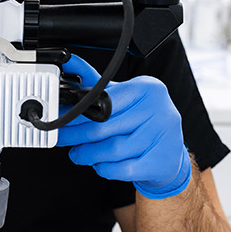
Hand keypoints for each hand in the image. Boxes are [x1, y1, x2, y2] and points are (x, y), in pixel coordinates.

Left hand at [56, 54, 192, 198]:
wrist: (169, 152)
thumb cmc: (142, 121)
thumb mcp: (123, 98)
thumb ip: (96, 84)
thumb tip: (69, 62)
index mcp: (147, 88)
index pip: (103, 101)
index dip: (76, 113)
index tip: (60, 118)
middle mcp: (159, 109)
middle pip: (104, 126)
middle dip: (75, 135)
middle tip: (62, 138)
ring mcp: (163, 137)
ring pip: (112, 150)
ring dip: (88, 155)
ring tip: (79, 153)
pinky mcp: (161, 162)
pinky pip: (122, 169)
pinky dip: (105, 168)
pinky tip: (99, 164)